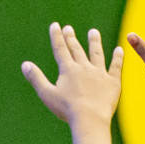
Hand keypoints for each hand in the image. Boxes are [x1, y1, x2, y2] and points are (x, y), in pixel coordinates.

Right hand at [22, 23, 124, 143]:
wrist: (90, 118)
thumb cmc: (67, 109)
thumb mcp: (47, 94)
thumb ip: (36, 78)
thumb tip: (25, 65)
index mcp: (68, 70)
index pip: (60, 50)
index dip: (57, 37)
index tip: (55, 25)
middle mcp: (84, 67)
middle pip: (77, 49)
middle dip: (71, 38)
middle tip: (68, 28)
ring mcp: (99, 73)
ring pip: (96, 54)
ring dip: (94, 42)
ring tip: (93, 32)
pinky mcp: (112, 81)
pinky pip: (116, 66)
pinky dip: (118, 58)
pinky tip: (119, 49)